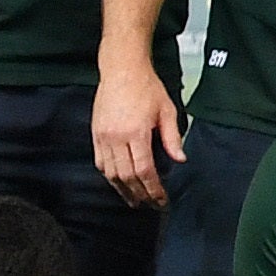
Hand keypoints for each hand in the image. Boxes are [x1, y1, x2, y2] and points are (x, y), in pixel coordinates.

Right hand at [90, 62, 182, 205]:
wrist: (121, 70)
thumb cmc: (147, 88)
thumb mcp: (167, 111)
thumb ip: (173, 138)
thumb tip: (179, 160)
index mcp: (136, 133)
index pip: (144, 171)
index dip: (153, 189)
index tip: (161, 200)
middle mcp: (116, 138)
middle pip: (127, 176)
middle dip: (139, 194)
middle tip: (150, 205)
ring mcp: (103, 137)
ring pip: (111, 173)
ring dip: (122, 190)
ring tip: (134, 201)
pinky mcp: (95, 134)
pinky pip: (100, 162)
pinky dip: (110, 176)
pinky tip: (119, 183)